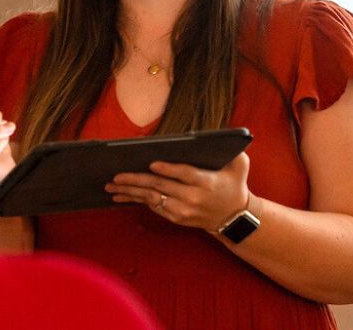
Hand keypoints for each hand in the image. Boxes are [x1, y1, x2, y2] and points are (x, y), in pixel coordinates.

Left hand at [106, 151, 250, 230]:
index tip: (152, 164)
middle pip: (161, 187)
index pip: (185, 175)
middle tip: (117, 176)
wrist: (233, 217)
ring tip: (112, 187)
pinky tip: (122, 196)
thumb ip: (234, 151)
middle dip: (136, 181)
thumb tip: (221, 134)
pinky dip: (137, 200)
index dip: (168, 170)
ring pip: (153, 199)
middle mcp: (193, 198)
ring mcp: (184, 210)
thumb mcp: (240, 166)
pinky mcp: (177, 218)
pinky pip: (154, 207)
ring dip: (130, 193)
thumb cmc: (235, 185)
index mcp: (207, 183)